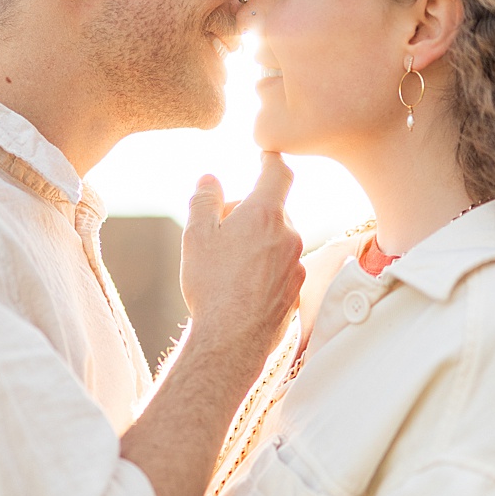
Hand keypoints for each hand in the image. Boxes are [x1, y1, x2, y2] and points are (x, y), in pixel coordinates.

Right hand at [181, 154, 304, 373]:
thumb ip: (204, 200)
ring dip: (258, 242)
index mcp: (265, 213)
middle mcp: (289, 235)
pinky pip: (281, 267)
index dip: (271, 160)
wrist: (232, 339)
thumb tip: (210, 179)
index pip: (278, 171)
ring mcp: (297, 264)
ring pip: (278, 240)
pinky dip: (265, 269)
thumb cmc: (211, 284)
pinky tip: (241, 288)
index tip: (265, 156)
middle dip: (252, 211)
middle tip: (221, 232)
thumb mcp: (196, 235)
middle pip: (273, 209)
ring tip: (228, 267)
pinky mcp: (298, 290)